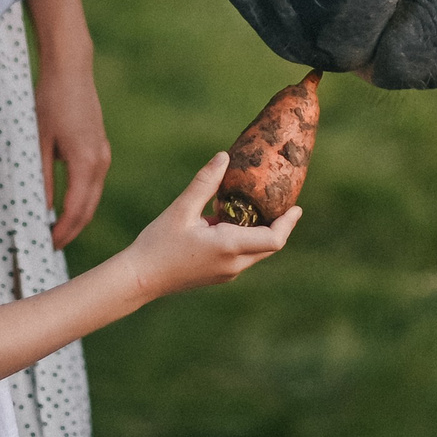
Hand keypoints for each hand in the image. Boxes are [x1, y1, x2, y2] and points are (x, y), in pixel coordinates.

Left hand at [34, 58, 111, 248]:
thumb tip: (40, 211)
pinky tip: (65, 206)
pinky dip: (82, 201)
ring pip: (93, 197)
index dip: (62, 232)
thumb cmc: (52, 102)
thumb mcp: (39, 142)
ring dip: (77, 217)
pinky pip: (93, 184)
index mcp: (86, 162)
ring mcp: (103, 154)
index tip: (46, 248)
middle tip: (50, 248)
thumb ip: (42, 179)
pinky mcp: (100, 148)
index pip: (76, 210)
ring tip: (56, 232)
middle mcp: (101, 162)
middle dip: (71, 231)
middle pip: (89, 209)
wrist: (71, 70)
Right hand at [113, 152, 297, 304]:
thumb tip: (224, 157)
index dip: (288, 223)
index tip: (297, 207)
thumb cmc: (158, 244)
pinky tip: (231, 219)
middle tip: (282, 200)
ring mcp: (226, 273)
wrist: (139, 279)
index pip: (274, 240)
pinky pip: (242, 256)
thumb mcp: (181, 209)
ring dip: (261, 231)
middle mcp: (233, 265)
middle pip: (269, 246)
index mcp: (229, 247)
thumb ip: (205, 183)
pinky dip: (246, 238)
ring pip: (256, 252)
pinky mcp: (217, 275)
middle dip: (278, 224)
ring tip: (258, 205)